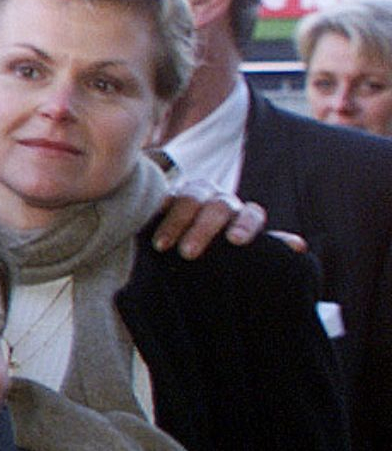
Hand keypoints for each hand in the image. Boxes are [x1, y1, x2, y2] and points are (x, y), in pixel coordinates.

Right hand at [146, 188, 263, 257]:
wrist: (186, 247)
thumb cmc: (220, 255)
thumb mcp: (242, 254)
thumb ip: (268, 250)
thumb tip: (300, 247)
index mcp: (242, 216)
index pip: (251, 214)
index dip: (245, 225)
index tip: (235, 241)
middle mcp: (220, 202)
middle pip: (218, 207)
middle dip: (203, 230)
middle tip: (189, 253)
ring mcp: (192, 196)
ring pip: (190, 198)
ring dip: (176, 222)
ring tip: (162, 246)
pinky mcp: (166, 197)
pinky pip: (164, 196)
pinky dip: (159, 205)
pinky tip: (151, 217)